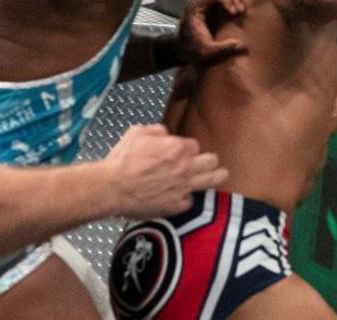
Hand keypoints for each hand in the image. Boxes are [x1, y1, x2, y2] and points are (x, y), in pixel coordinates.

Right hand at [99, 126, 228, 219]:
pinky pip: (190, 201)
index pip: (194, 146)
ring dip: (217, 176)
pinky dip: (185, 198)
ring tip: (222, 175)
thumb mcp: (137, 132)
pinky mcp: (176, 205)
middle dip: (209, 160)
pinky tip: (182, 197)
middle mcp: (186, 167)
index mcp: (178, 147)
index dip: (186, 149)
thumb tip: (165, 133)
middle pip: (210, 160)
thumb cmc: (123, 159)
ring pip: (211, 180)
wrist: (113, 187)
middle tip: (209, 163)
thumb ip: (156, 131)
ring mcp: (183, 187)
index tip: (180, 153)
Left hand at [178, 0, 247, 66]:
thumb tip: (242, 46)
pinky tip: (239, 0)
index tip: (236, 13)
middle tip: (242, 11)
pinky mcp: (206, 0)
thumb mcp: (207, 52)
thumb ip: (223, 49)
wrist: (181, 48)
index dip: (227, 0)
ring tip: (242, 6)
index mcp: (194, 7)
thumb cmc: (192, 50)